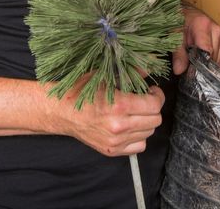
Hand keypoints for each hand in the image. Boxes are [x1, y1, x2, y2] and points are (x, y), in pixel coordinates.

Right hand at [50, 78, 164, 156]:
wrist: (62, 112)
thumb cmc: (82, 91)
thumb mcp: (105, 76)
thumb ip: (130, 73)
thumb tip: (148, 67)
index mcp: (119, 105)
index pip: (154, 105)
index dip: (157, 96)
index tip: (151, 91)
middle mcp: (119, 126)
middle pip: (155, 120)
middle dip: (153, 108)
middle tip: (145, 100)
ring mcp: (115, 141)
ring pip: (149, 133)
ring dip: (146, 121)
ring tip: (136, 112)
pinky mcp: (112, 151)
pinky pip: (139, 146)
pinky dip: (138, 136)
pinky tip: (130, 125)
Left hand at [172, 4, 219, 74]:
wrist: (189, 16)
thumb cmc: (182, 25)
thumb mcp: (175, 37)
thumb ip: (178, 53)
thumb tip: (179, 70)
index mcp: (203, 25)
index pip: (208, 51)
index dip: (200, 64)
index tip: (192, 71)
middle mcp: (217, 29)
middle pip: (213, 58)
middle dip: (203, 65)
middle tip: (192, 64)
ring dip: (209, 64)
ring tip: (199, 58)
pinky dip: (216, 63)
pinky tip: (207, 58)